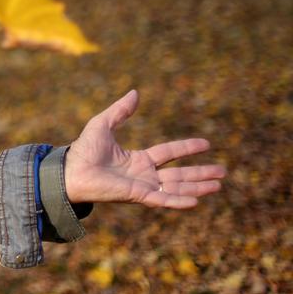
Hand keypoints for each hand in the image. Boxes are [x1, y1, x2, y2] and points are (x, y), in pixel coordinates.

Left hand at [64, 89, 225, 207]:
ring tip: (218, 185)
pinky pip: (162, 199)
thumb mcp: (103, 124)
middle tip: (223, 172)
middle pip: (179, 174)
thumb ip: (120, 111)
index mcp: (137, 159)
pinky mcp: (137, 196)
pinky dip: (178, 201)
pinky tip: (196, 201)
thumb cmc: (83, 149)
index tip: (206, 144)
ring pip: (176, 187)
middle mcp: (143, 174)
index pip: (169, 153)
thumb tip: (135, 92)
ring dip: (197, 187)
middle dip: (201, 173)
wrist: (70, 169)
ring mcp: (142, 187)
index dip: (187, 148)